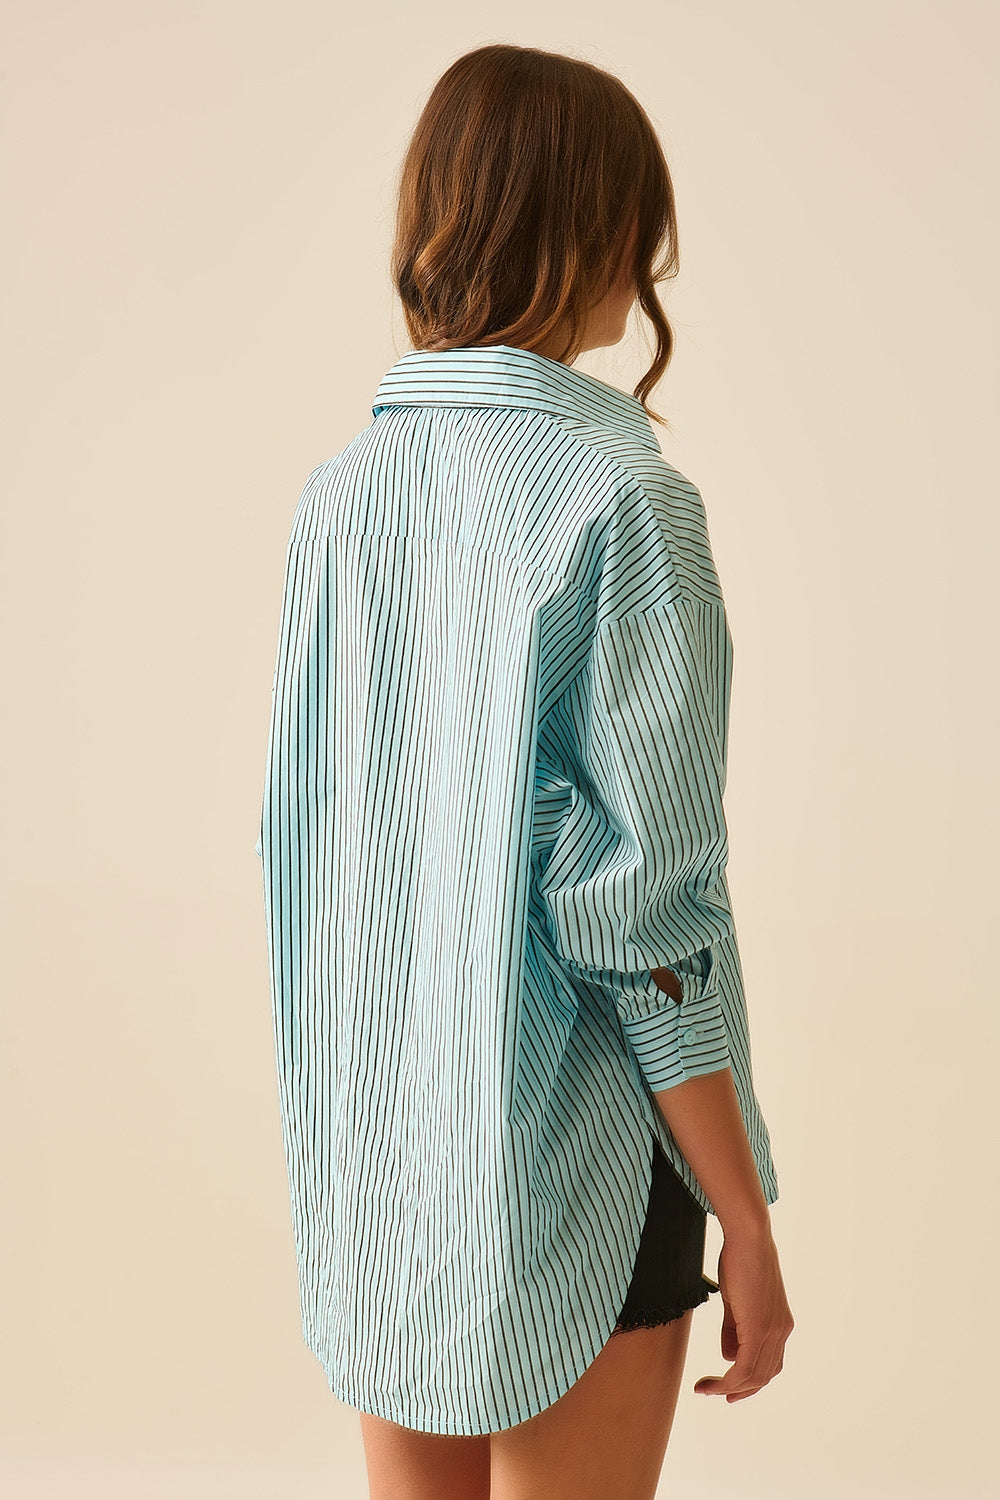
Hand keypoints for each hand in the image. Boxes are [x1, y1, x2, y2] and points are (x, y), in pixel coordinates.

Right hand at [694, 1224, 793, 1400]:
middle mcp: (782, 1331)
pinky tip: (710, 1383)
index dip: (750, 1381)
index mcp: (780, 1324)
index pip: (769, 1364)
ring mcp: (774, 1332)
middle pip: (763, 1376)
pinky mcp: (760, 1330)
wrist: (748, 1238)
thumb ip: (734, 1329)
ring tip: (705, 1389)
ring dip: (728, 1388)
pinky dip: (727, 1381)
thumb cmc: (739, 1260)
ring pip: (754, 1377)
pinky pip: (744, 1368)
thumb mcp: (736, 1300)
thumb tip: (728, 1355)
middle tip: (714, 1394)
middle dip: (739, 1390)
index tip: (727, 1388)